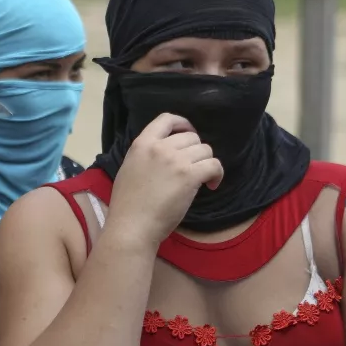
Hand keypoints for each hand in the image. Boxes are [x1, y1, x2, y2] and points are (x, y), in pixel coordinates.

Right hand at [108, 113, 224, 247]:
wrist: (132, 226)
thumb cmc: (128, 205)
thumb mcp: (130, 168)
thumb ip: (147, 155)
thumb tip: (166, 153)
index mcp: (142, 144)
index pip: (166, 119)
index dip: (183, 124)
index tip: (189, 135)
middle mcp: (160, 147)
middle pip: (191, 137)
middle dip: (196, 151)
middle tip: (194, 168)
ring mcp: (175, 160)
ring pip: (205, 149)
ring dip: (207, 163)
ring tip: (203, 179)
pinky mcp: (189, 176)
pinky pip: (214, 165)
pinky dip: (217, 174)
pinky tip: (211, 185)